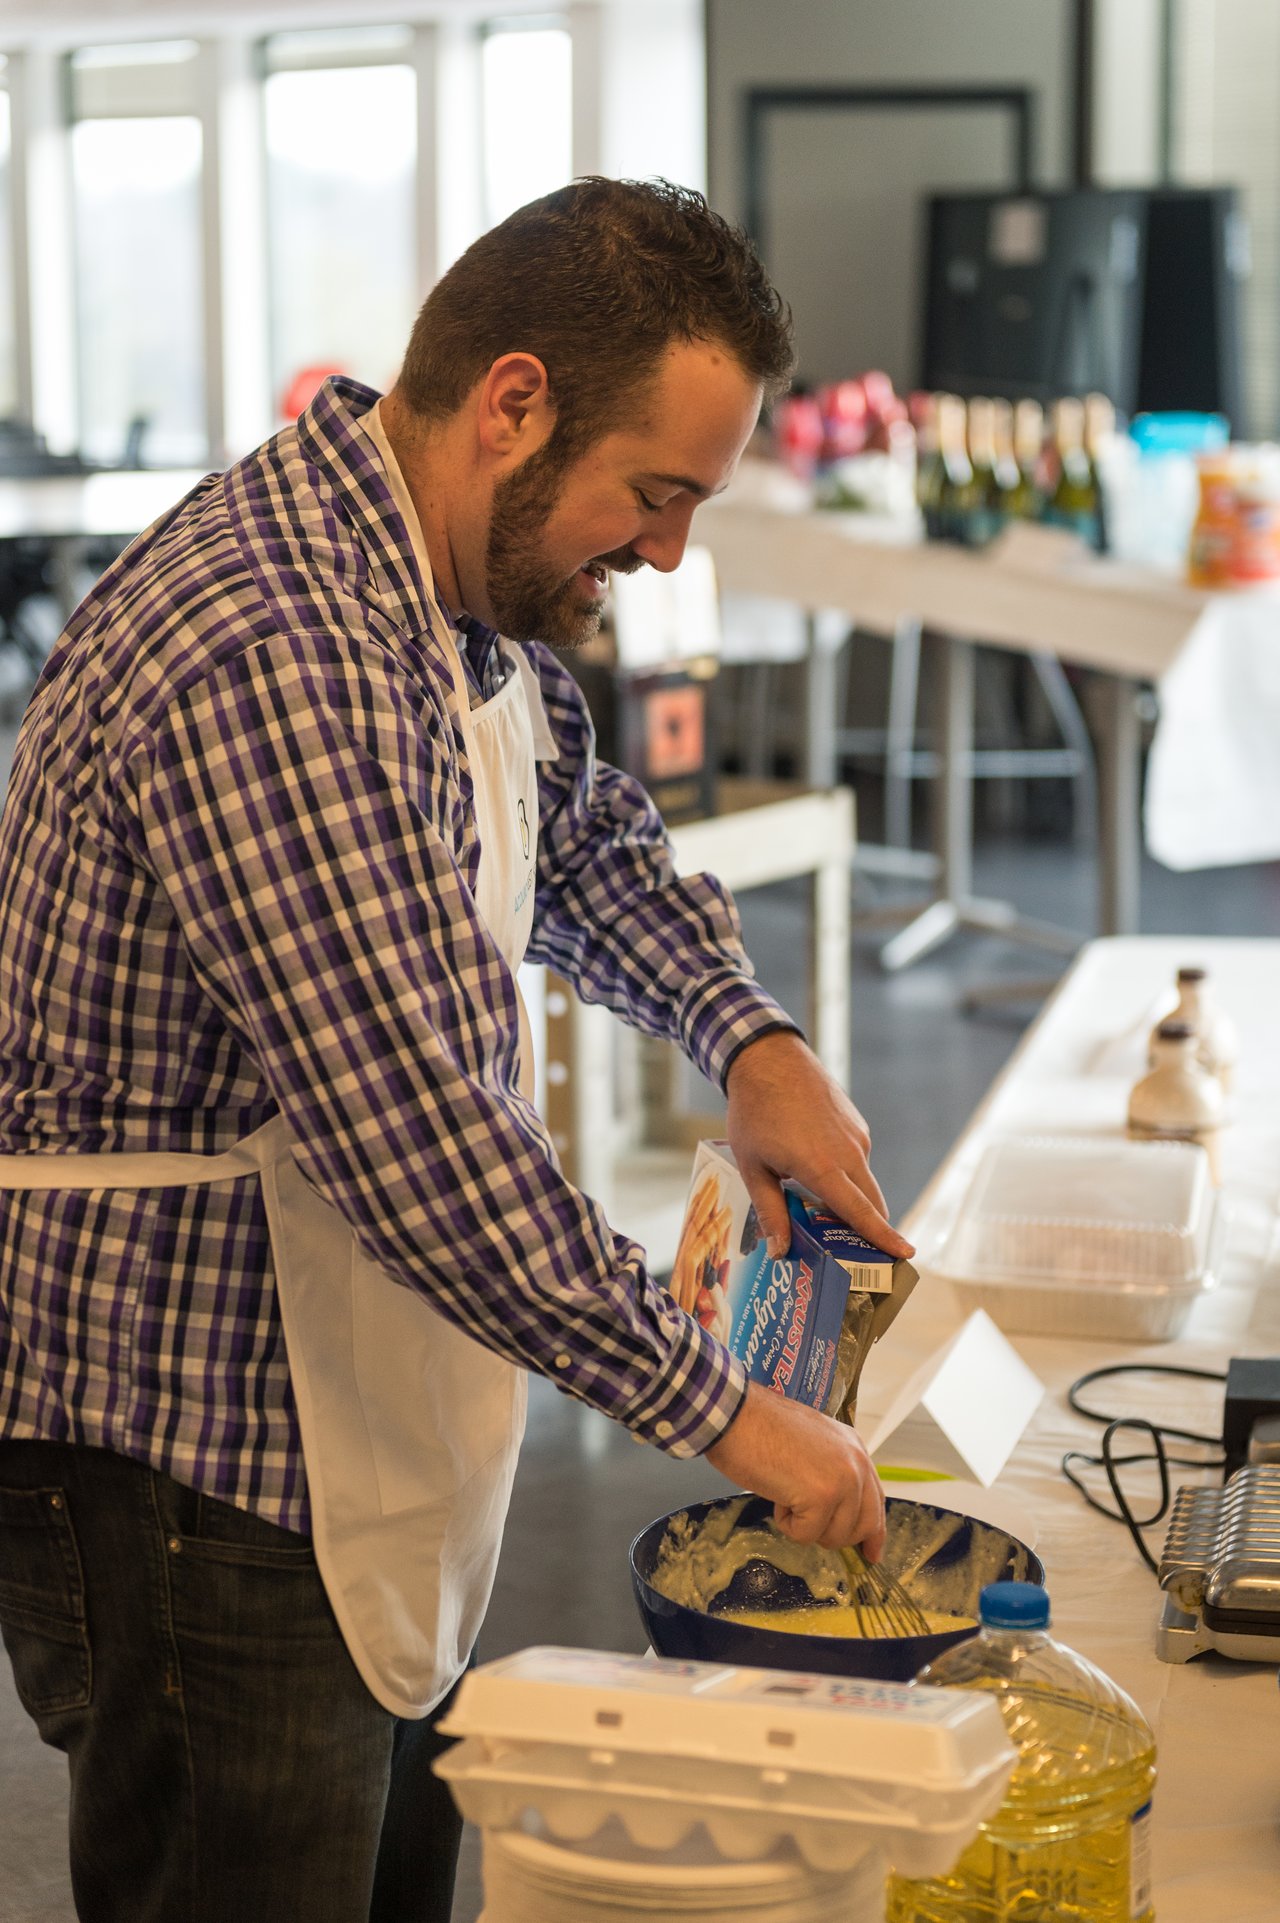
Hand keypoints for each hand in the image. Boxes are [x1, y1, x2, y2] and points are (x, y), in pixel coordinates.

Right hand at [704, 1383, 885, 1557]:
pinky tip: (776, 1496)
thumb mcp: (810, 1445)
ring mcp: (843, 1479)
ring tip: (784, 1493)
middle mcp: (857, 1463)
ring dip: (805, 1525)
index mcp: (855, 1447)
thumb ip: (830, 1471)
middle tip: (804, 1520)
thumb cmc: (760, 1426)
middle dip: (832, 1534)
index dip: (873, 1532)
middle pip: (863, 1525)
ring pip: (836, 1536)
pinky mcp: (822, 1496)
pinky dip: (786, 1524)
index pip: (876, 1500)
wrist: (735, 1415)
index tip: (871, 1554)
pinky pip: (807, 1535)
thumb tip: (835, 1511)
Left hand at [725, 1030, 913, 1260]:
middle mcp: (848, 1152)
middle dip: (870, 1230)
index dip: (883, 1237)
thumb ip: (770, 1211)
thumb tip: (779, 1251)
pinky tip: (815, 1167)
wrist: (769, 1058)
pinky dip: (845, 1173)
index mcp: (823, 1167)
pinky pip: (857, 1158)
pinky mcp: (856, 1123)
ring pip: (863, 1180)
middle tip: (857, 1254)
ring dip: (851, 1198)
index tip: (906, 1254)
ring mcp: (856, 1135)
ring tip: (821, 1210)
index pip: (861, 1212)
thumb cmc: (755, 1113)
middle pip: (871, 1203)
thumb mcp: (752, 1167)